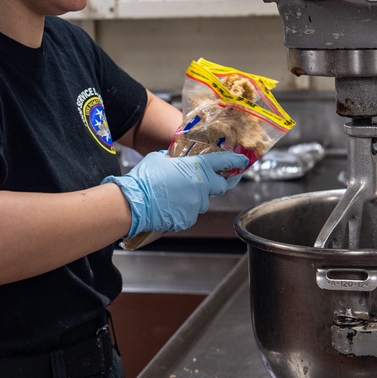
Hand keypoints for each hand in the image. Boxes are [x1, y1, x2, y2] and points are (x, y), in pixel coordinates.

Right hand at [104, 150, 247, 237]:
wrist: (134, 203)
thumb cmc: (146, 178)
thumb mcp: (161, 158)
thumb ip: (176, 159)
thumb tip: (178, 161)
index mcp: (198, 168)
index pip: (223, 163)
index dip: (235, 162)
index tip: (242, 162)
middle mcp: (202, 187)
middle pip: (220, 186)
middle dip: (217, 183)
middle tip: (208, 180)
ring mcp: (196, 205)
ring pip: (202, 201)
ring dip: (195, 197)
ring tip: (176, 194)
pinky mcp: (188, 219)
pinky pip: (190, 213)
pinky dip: (183, 210)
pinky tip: (169, 205)